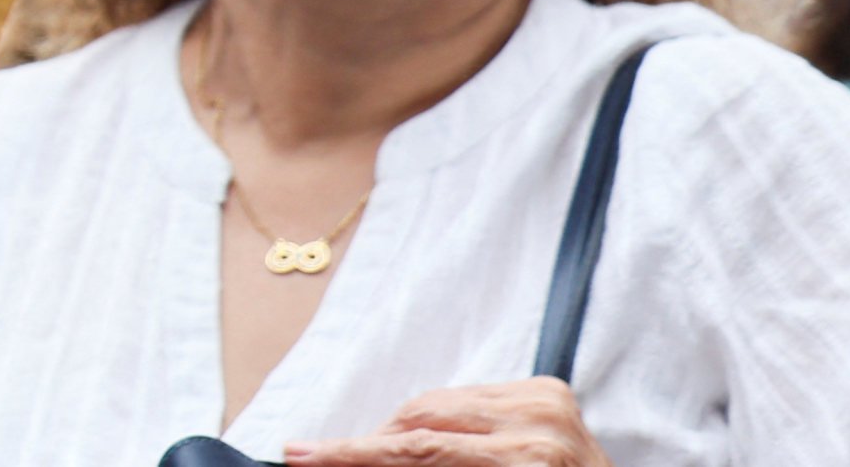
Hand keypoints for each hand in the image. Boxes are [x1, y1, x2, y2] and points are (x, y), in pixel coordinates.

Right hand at [286, 376, 606, 466]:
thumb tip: (361, 463)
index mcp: (526, 466)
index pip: (417, 449)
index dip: (352, 452)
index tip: (300, 454)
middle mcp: (538, 426)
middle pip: (421, 418)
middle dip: (370, 442)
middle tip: (321, 457)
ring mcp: (547, 402)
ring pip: (439, 401)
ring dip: (403, 431)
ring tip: (374, 454)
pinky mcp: (549, 390)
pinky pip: (469, 395)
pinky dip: (441, 419)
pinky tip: (422, 440)